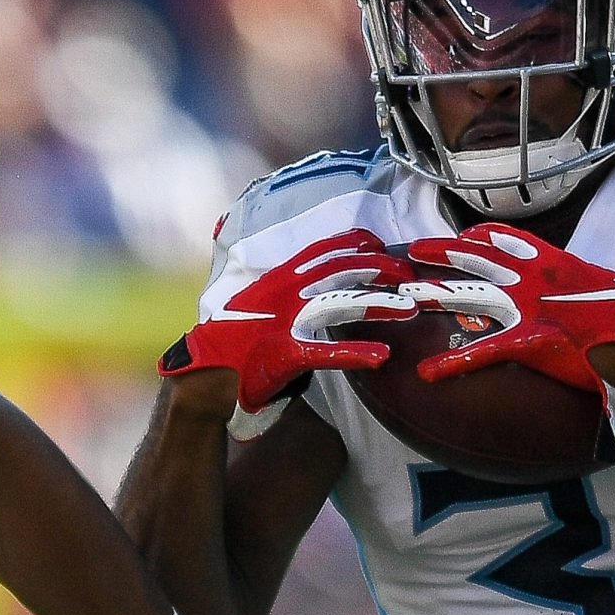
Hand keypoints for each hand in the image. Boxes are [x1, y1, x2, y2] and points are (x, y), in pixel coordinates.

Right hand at [167, 229, 413, 412]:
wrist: (205, 371)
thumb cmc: (235, 339)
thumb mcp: (262, 302)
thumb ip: (291, 290)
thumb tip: (322, 284)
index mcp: (280, 278)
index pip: (324, 250)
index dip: (357, 243)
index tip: (382, 243)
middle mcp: (285, 293)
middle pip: (342, 270)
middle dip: (380, 268)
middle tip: (410, 275)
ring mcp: (285, 322)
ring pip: (341, 305)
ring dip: (379, 304)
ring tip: (409, 309)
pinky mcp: (285, 356)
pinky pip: (326, 353)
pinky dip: (356, 353)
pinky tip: (381, 357)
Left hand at [403, 223, 614, 391]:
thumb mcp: (597, 286)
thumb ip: (573, 285)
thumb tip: (568, 289)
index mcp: (552, 263)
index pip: (506, 238)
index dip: (478, 236)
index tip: (459, 235)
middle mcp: (535, 278)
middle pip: (477, 259)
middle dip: (442, 253)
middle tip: (411, 251)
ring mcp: (530, 307)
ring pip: (470, 295)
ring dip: (434, 294)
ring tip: (402, 298)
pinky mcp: (531, 340)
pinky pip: (483, 351)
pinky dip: (454, 363)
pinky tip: (429, 372)